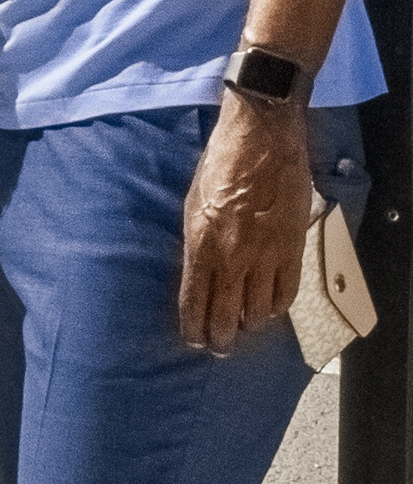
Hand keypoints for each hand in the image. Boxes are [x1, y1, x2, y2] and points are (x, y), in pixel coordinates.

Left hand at [179, 94, 314, 351]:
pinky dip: (276, 308)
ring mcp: (264, 256)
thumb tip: (197, 275)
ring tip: (245, 327)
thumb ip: (196, 243)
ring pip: (258, 314)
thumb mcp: (192, 203)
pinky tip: (269, 309)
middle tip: (219, 346)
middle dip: (220, 339)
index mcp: (200, 244)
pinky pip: (285, 294)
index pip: (194, 303)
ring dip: (249, 325)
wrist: (262, 138)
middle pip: (226, 318)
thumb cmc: (221, 163)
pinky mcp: (291, 249)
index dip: (193, 329)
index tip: (194, 339)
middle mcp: (231, 257)